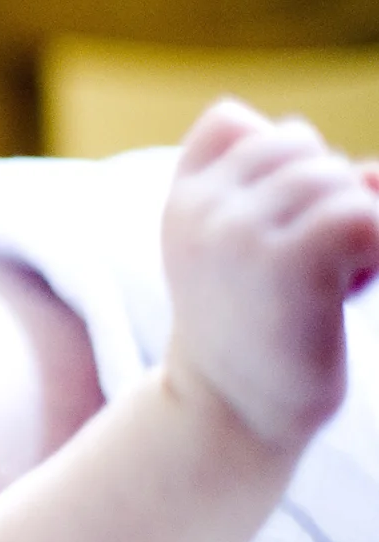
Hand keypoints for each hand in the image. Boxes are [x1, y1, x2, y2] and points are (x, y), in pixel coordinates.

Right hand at [161, 100, 378, 449]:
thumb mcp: (238, 249)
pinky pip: (364, 214)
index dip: (280, 165)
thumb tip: (361, 165)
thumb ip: (279, 188)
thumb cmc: (252, 332)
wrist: (229, 417)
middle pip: (299, 145)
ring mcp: (241, 231)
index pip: (238, 124)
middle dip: (325, 196)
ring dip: (357, 228)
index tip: (277, 229)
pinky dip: (375, 250)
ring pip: (340, 181)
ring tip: (334, 281)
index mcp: (181, 201)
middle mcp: (203, 209)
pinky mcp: (293, 260)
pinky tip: (352, 289)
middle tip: (314, 265)